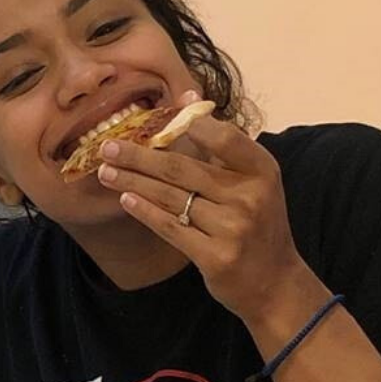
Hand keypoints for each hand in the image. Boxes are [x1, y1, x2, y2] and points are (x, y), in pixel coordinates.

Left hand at [95, 93, 311, 323]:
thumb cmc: (257, 223)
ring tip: (106, 171)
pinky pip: (171, 228)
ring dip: (132, 182)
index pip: (223, 138)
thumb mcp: (254, 182)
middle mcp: (250, 197)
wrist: (274, 283)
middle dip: (139, 156)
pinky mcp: (215, 256)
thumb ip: (222, 146)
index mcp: (262, 171)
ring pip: (171, 197)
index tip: (153, 121)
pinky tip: (125, 200)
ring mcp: (233, 228)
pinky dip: (145, 211)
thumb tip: (187, 99)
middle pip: (182, 169)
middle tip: (107, 146)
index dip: (188, 125)